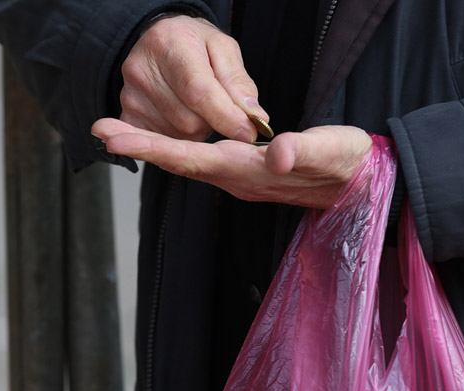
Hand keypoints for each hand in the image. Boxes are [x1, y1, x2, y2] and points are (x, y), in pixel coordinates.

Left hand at [91, 119, 373, 208]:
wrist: (364, 188)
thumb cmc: (351, 165)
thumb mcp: (335, 152)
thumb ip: (306, 151)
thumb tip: (276, 154)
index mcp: (249, 172)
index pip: (192, 159)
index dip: (153, 148)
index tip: (116, 138)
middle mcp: (235, 179)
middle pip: (179, 162)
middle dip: (139, 146)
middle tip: (99, 129)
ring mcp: (238, 177)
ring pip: (186, 162)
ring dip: (150, 147)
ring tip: (115, 132)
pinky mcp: (244, 171)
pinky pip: (198, 160)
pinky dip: (171, 148)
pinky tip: (155, 139)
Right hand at [119, 15, 266, 142]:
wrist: (159, 41)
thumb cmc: (193, 44)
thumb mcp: (223, 49)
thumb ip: (239, 83)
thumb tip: (254, 117)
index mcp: (170, 46)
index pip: (198, 91)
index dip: (225, 117)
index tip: (247, 133)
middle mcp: (142, 71)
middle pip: (189, 121)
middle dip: (211, 122)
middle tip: (214, 105)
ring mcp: (130, 97)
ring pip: (177, 136)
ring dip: (195, 130)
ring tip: (193, 106)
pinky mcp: (127, 116)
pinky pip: (162, 142)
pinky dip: (178, 137)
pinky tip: (179, 115)